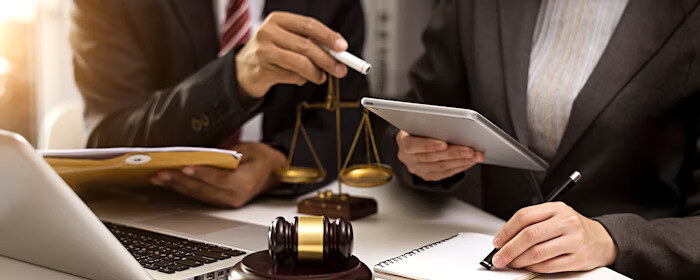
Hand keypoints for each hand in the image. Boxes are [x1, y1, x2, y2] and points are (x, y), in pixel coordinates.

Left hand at [150, 142, 286, 207]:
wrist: (272, 172)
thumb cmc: (261, 159)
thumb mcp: (250, 149)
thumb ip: (230, 153)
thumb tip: (208, 153)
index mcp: (244, 184)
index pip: (219, 179)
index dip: (201, 173)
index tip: (185, 167)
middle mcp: (233, 196)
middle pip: (203, 188)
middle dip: (180, 179)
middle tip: (163, 171)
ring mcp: (225, 201)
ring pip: (197, 193)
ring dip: (176, 185)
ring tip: (159, 177)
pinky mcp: (218, 200)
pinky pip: (197, 195)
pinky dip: (182, 188)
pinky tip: (169, 182)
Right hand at [235, 12, 348, 96]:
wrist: (244, 69)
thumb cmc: (273, 52)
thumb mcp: (288, 40)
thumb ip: (310, 42)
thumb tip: (337, 53)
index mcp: (278, 19)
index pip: (309, 25)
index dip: (328, 36)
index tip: (343, 47)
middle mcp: (268, 32)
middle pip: (306, 46)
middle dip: (327, 59)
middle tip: (340, 70)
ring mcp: (263, 51)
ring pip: (300, 63)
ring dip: (316, 73)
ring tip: (321, 78)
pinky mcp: (262, 69)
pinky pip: (291, 76)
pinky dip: (301, 79)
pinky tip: (299, 78)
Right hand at [396, 130, 482, 180]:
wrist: (413, 141)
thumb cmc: (418, 128)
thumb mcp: (418, 122)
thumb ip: (429, 124)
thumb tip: (452, 126)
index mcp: (402, 141)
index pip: (412, 145)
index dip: (428, 145)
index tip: (444, 144)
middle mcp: (408, 158)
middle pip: (431, 157)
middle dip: (453, 153)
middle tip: (469, 150)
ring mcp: (417, 169)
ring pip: (441, 166)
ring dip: (460, 161)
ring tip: (475, 155)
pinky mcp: (428, 175)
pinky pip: (446, 173)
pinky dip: (460, 167)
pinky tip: (469, 161)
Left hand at [491, 202, 617, 272]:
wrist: (602, 240)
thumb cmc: (572, 228)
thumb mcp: (555, 216)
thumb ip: (532, 223)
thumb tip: (505, 239)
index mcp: (556, 208)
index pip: (524, 216)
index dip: (506, 230)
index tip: (497, 241)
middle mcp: (566, 222)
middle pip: (529, 235)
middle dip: (509, 249)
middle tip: (499, 257)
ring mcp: (573, 240)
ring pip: (538, 252)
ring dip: (519, 260)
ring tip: (511, 263)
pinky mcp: (577, 259)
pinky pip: (549, 266)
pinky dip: (534, 268)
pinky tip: (528, 266)